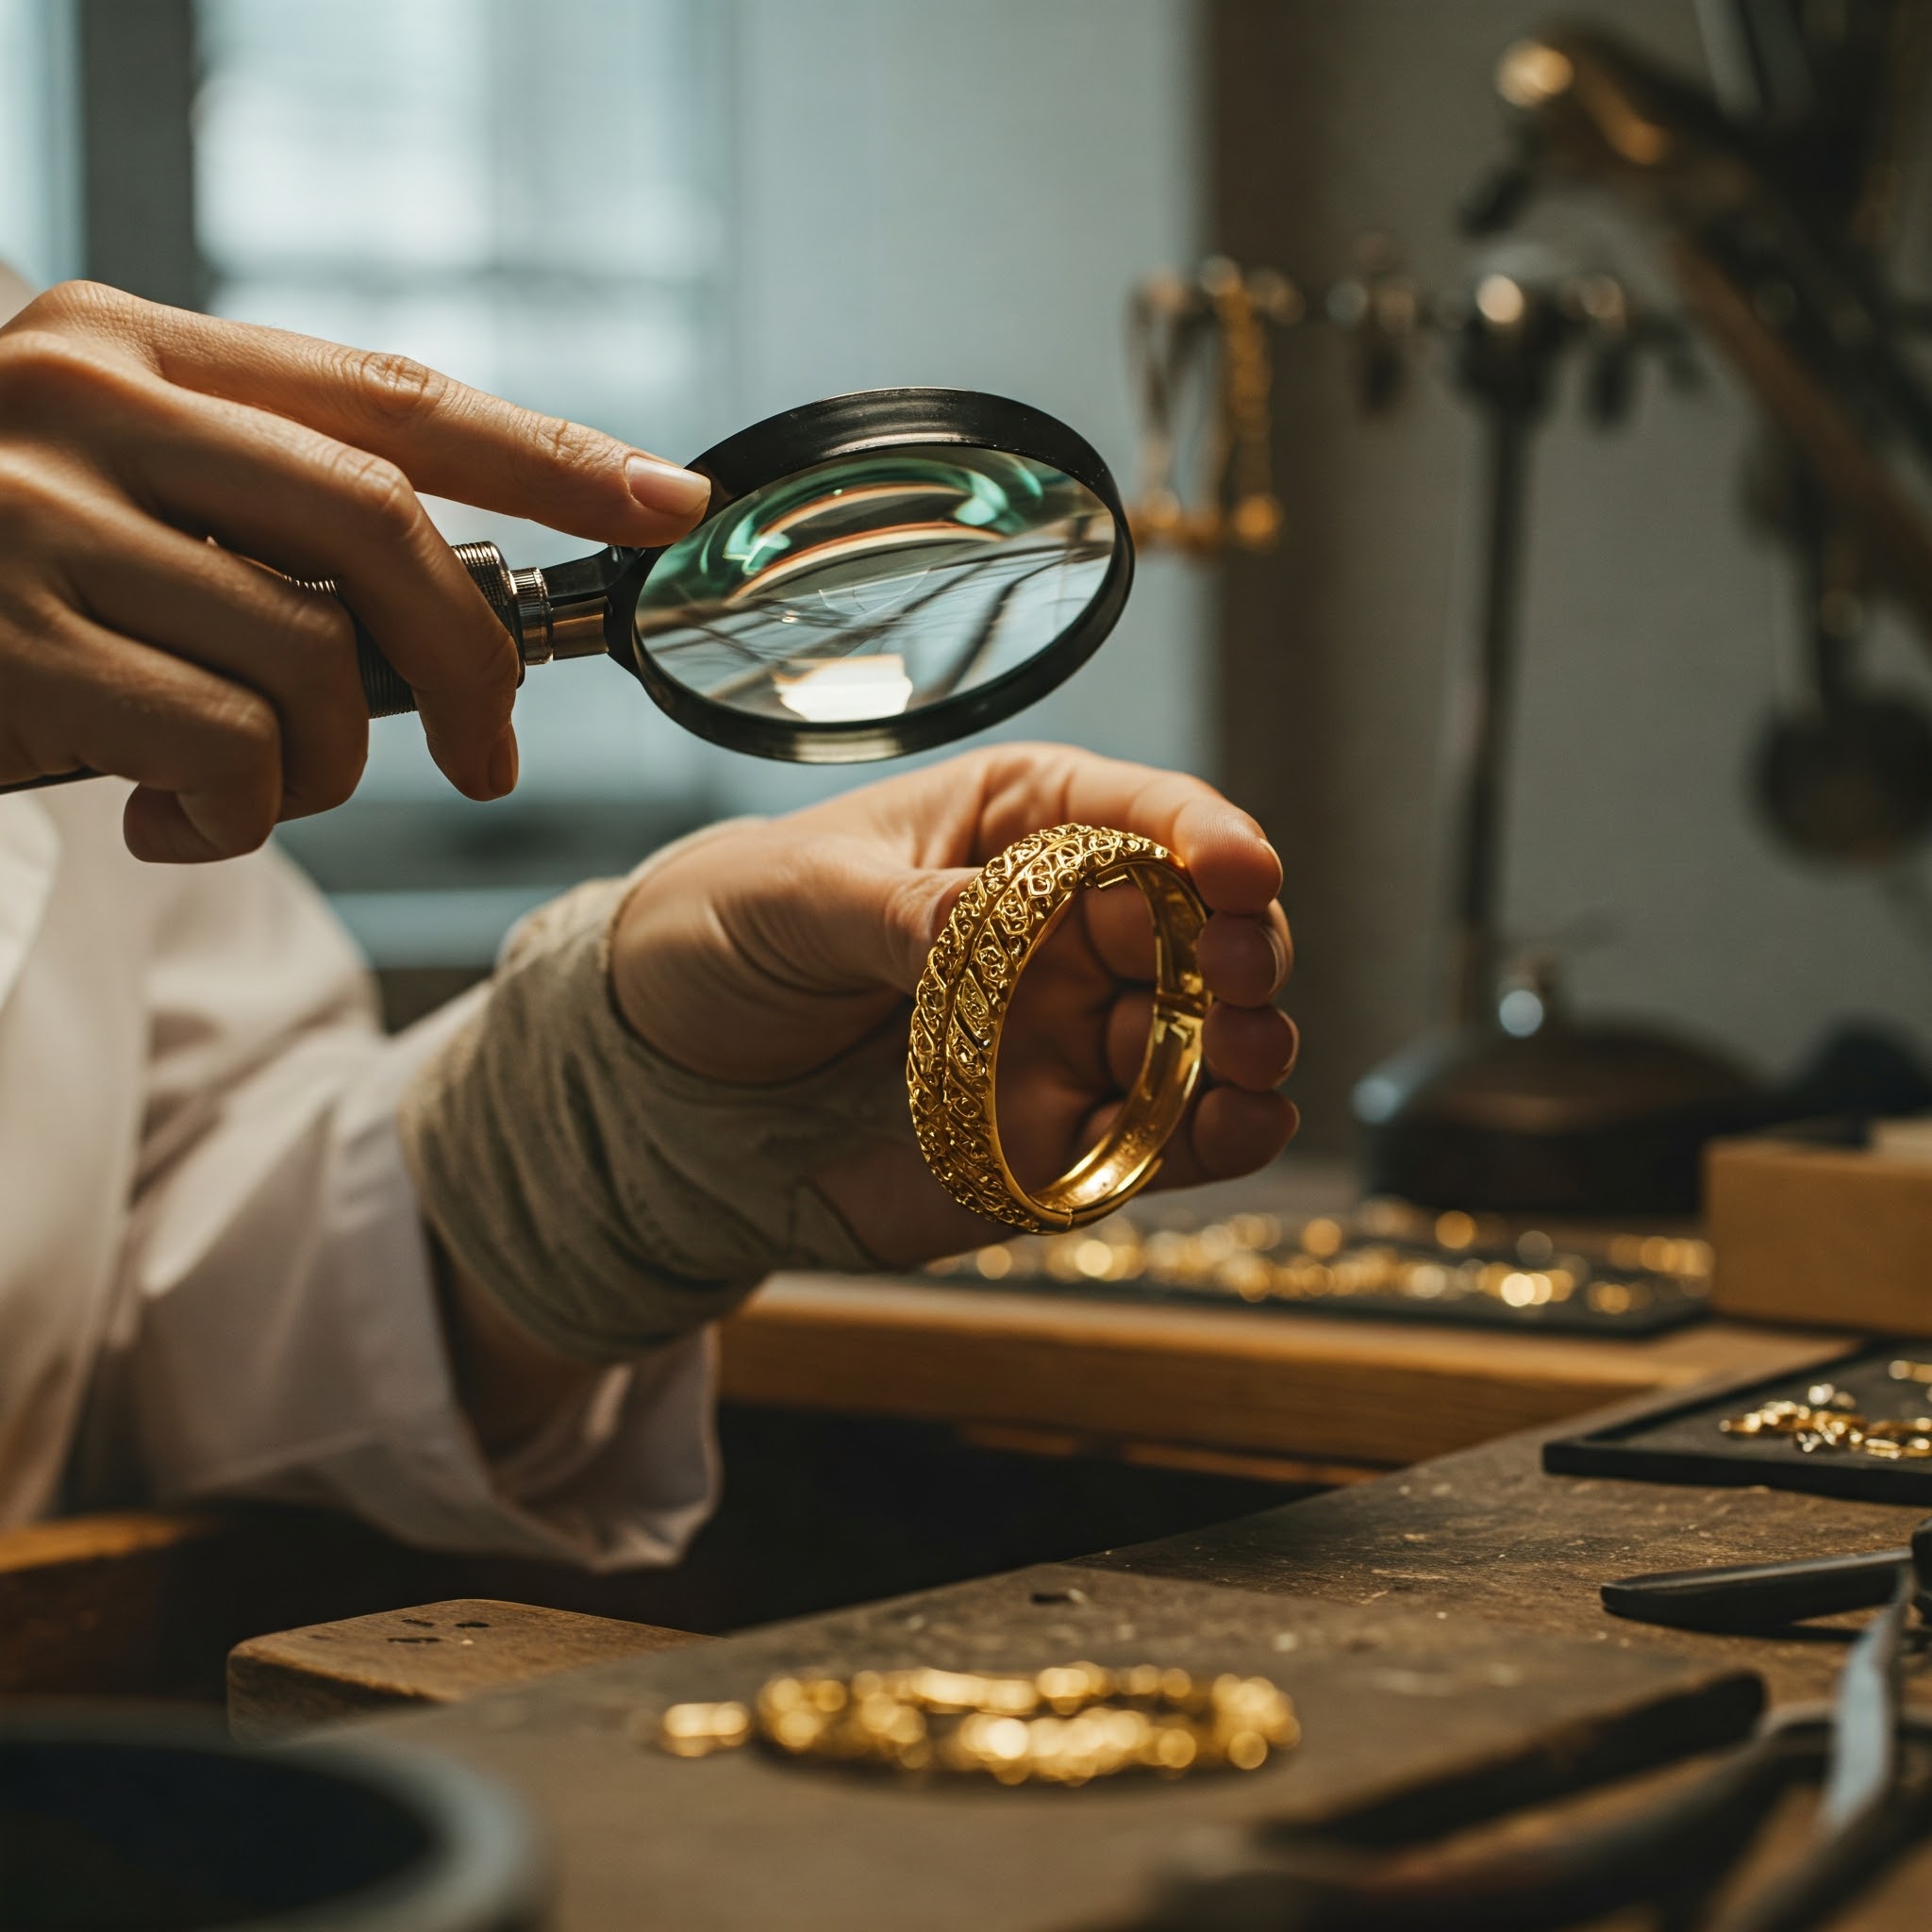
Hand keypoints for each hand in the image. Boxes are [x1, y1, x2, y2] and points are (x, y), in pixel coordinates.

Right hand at [0, 281, 708, 859]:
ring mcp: (36, 519)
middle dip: (479, 664)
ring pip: (311, 664)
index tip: (670, 503)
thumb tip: (438, 618)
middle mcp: (88, 405)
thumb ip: (255, 515)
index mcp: (139, 350)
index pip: (395, 397)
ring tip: (251, 791)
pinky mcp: (5, 642)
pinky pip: (223, 748)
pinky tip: (174, 822)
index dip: (553, 454)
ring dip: (326, 768)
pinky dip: (238, 816)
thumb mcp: (111, 490)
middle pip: (384, 529)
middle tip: (494, 755)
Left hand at [609, 744, 1298, 1263]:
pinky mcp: (1060, 1134)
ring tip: (1248, 1056)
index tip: (1239, 870)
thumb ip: (900, 912)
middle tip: (1245, 976)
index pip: (1142, 815)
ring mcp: (1072, 1033)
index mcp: (1017, 828)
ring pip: (1202, 1035)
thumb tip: (985, 923)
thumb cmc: (732, 934)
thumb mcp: (797, 899)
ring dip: (1245, 1045)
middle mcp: (1068, 928)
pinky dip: (1218, 1136)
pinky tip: (1240, 1127)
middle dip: (1245, 946)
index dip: (1208, 837)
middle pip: (1201, 927)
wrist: (671, 1076)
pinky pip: (1162, 1137)